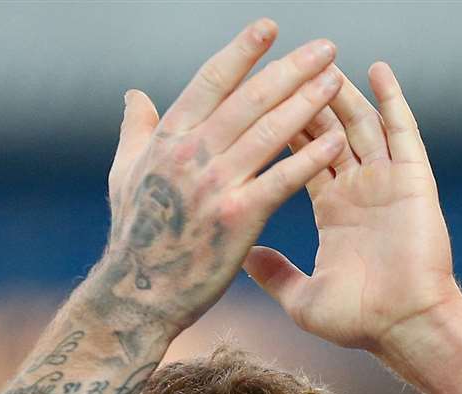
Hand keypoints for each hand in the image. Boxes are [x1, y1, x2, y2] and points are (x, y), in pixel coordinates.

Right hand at [85, 20, 347, 351]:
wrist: (138, 297)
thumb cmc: (134, 238)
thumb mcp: (125, 176)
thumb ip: (137, 132)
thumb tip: (136, 97)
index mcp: (168, 140)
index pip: (211, 82)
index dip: (243, 52)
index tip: (270, 29)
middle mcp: (191, 155)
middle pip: (249, 99)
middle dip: (290, 68)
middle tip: (326, 47)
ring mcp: (215, 186)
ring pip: (269, 132)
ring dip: (307, 102)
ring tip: (335, 80)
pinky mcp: (237, 219)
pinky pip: (282, 181)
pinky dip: (310, 159)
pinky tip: (336, 141)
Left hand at [242, 62, 461, 355]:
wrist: (406, 329)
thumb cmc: (359, 321)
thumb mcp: (302, 300)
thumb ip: (274, 274)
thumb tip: (242, 256)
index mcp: (334, 212)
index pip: (302, 156)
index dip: (283, 127)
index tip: (259, 99)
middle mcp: (359, 191)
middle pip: (329, 131)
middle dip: (308, 98)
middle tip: (285, 64)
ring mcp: (388, 183)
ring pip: (361, 124)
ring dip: (342, 92)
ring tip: (322, 59)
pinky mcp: (414, 181)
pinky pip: (403, 132)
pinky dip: (392, 100)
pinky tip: (378, 71)